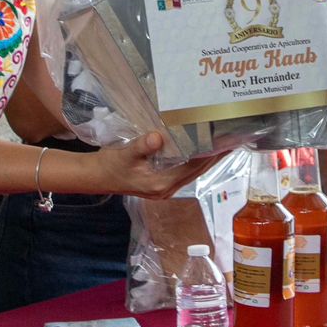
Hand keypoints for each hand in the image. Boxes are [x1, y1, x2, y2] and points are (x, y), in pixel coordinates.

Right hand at [92, 134, 222, 198]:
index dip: (209, 157)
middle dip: (214, 157)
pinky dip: (195, 160)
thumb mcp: (123, 154)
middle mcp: (167, 188)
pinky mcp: (162, 182)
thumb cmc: (109, 166)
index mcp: (161, 184)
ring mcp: (165, 186)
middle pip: (197, 172)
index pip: (192, 169)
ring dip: (207, 159)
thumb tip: (158, 138)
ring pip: (193, 172)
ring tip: (222, 143)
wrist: (96, 176)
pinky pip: (184, 170)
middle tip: (231, 139)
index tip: (224, 144)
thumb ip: (141, 147)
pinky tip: (201, 149)